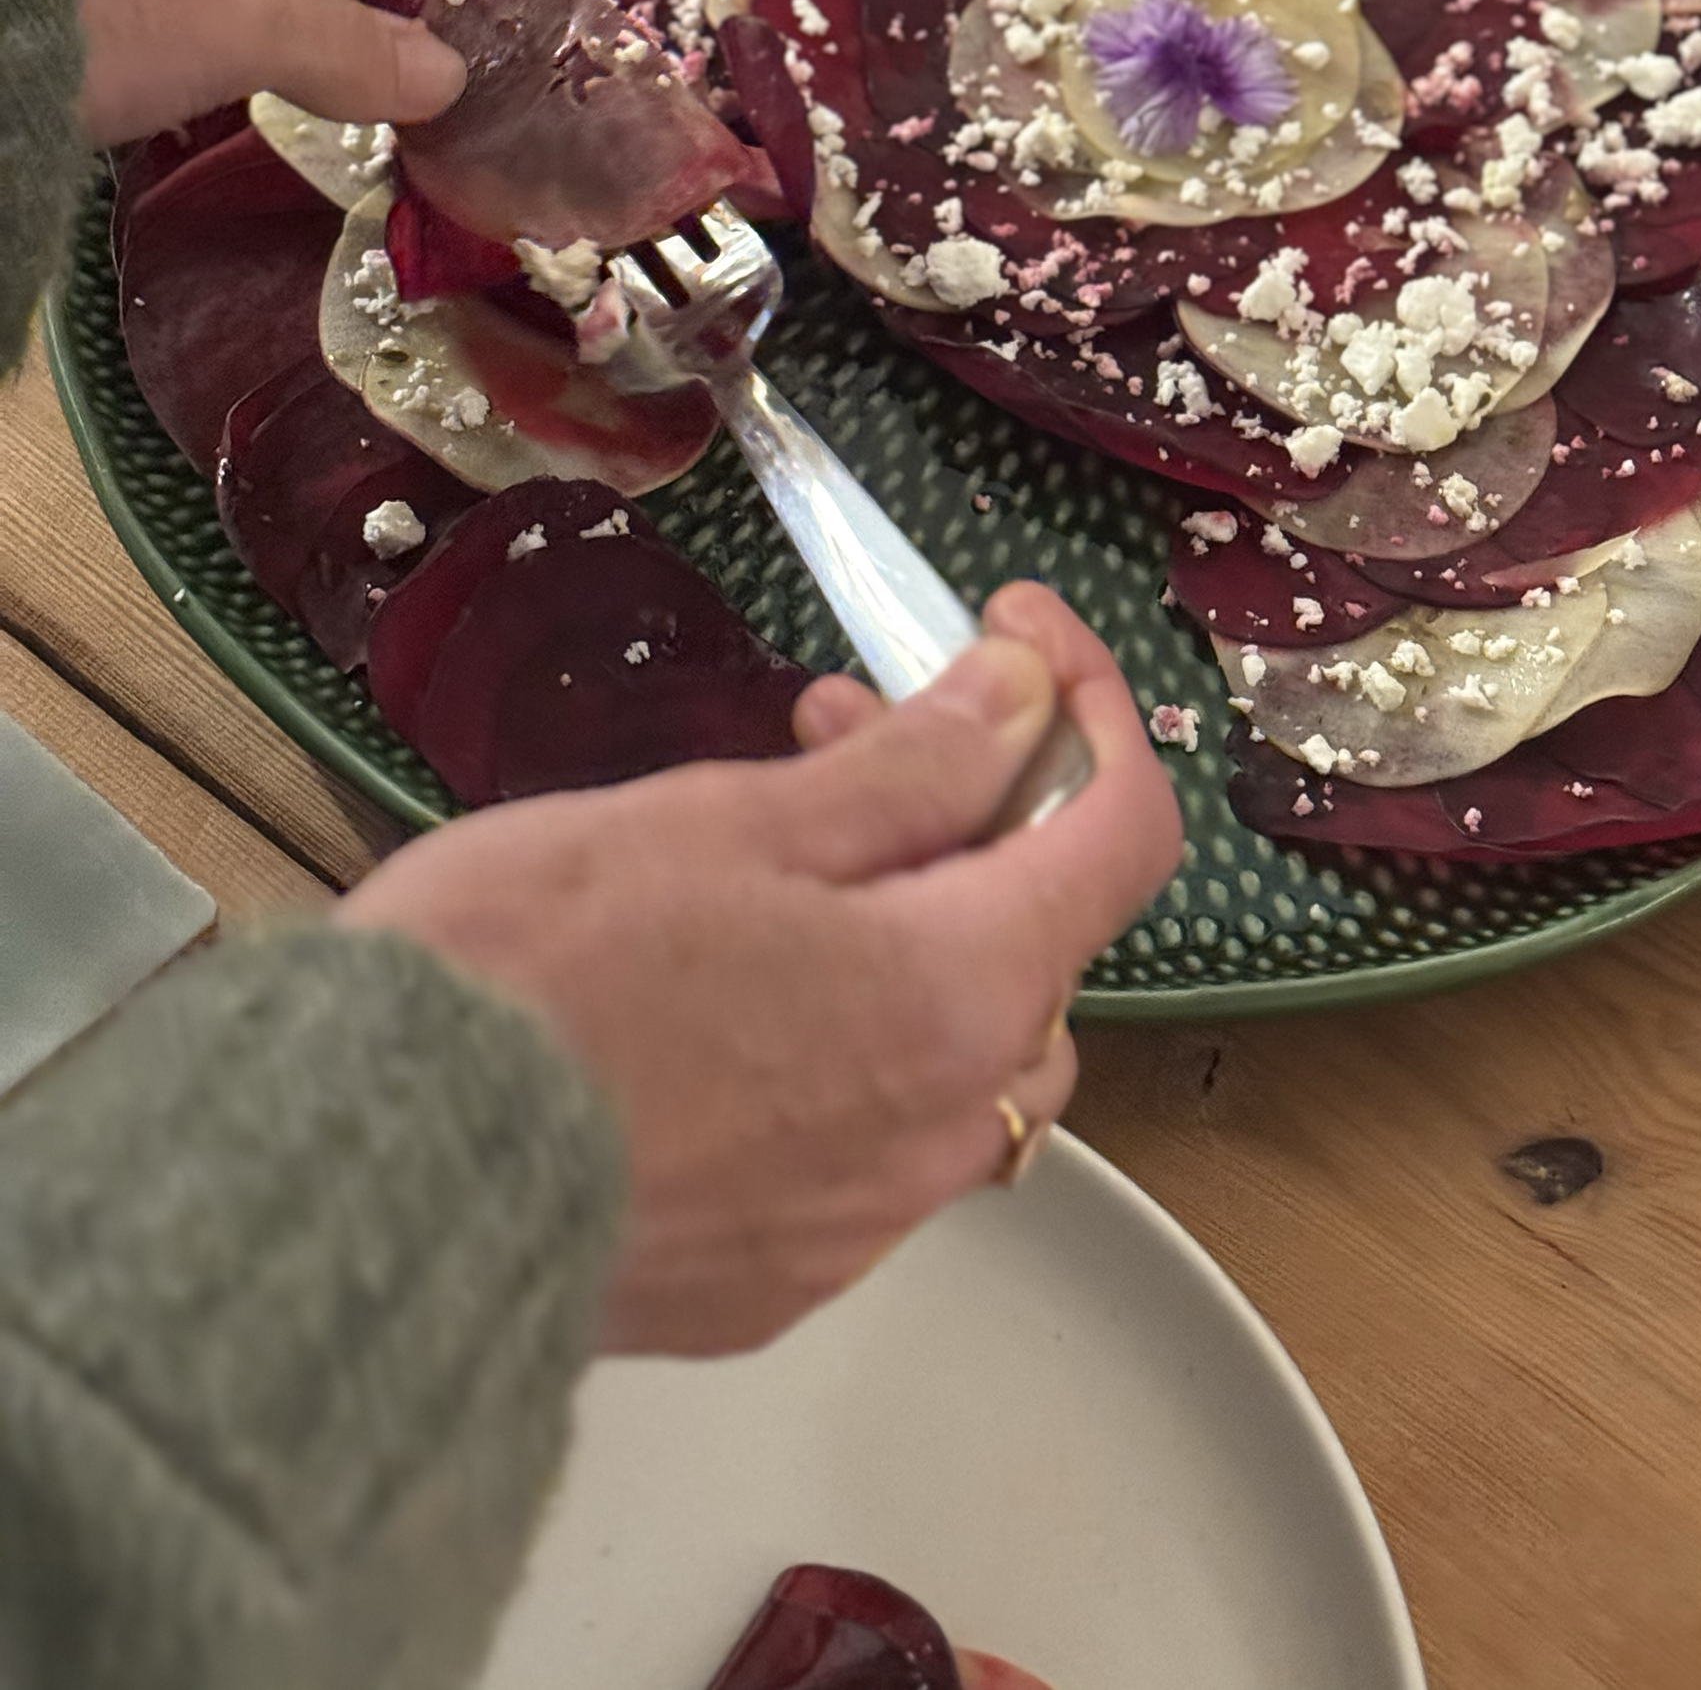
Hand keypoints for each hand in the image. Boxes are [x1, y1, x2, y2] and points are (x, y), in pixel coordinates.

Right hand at [338, 585, 1184, 1354]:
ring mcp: (858, 1222)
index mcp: (962, 995)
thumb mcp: (731, 817)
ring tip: (765, 842)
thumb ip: (908, 765)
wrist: (365, 1192)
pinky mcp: (769, 1282)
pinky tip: (712, 986)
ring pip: (954, 1048)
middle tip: (835, 725)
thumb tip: (1025, 698)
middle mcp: (942, 1129)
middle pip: (1039, 944)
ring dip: (902, 926)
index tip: (1015, 629)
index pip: (1124, 835)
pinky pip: (861, 1140)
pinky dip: (832, 1035)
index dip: (1091, 705)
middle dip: (970, 811)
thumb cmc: (538, 978)